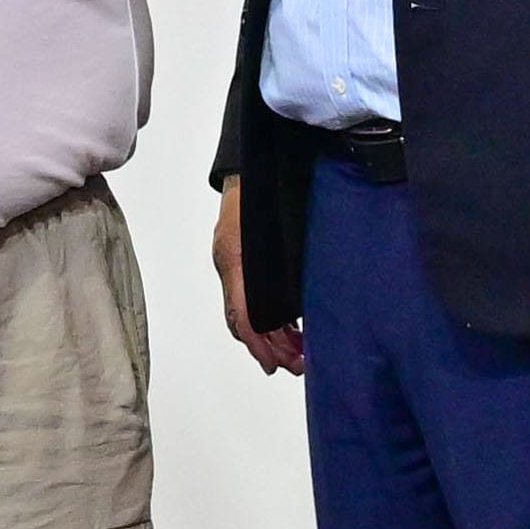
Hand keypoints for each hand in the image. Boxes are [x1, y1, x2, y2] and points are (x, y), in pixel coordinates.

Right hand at [215, 179, 303, 375]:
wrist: (252, 165)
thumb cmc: (261, 190)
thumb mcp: (273, 226)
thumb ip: (280, 265)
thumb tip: (296, 307)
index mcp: (234, 260)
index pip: (242, 315)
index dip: (259, 344)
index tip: (275, 364)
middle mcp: (231, 267)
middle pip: (244, 321)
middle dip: (269, 347)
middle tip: (297, 364)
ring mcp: (234, 266)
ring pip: (249, 314)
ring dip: (273, 337)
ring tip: (299, 353)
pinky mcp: (243, 263)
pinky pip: (253, 300)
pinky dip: (272, 319)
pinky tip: (293, 328)